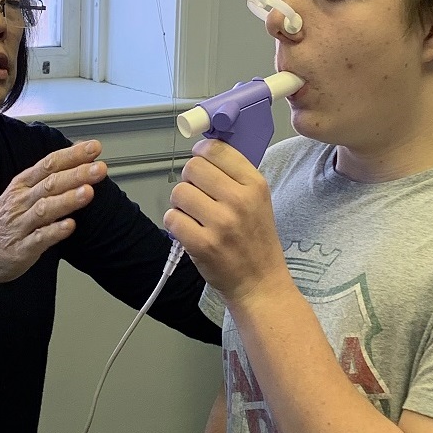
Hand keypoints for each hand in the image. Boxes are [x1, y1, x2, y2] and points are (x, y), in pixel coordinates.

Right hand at [0, 139, 107, 283]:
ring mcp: (20, 225)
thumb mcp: (21, 192)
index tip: (95, 147)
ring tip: (88, 193)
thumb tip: (77, 154)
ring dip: (67, 200)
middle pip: (50, 184)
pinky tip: (70, 225)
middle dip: (77, 174)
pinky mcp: (21, 249)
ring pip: (45, 209)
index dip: (72, 155)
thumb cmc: (4, 221)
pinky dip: (54, 232)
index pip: (49, 164)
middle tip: (100, 168)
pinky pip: (39, 239)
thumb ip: (48, 176)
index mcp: (22, 185)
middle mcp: (21, 202)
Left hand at [164, 139, 287, 301]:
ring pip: (179, 192)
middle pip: (193, 168)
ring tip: (195, 216)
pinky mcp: (202, 244)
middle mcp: (239, 200)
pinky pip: (172, 218)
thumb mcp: (258, 200)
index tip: (200, 161)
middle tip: (198, 195)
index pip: (216, 150)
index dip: (201, 153)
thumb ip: (235, 175)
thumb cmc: (256, 241)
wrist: (260, 283)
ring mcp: (221, 223)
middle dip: (189, 180)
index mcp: (255, 185)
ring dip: (181, 204)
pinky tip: (190, 231)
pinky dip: (176, 224)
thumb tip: (204, 149)